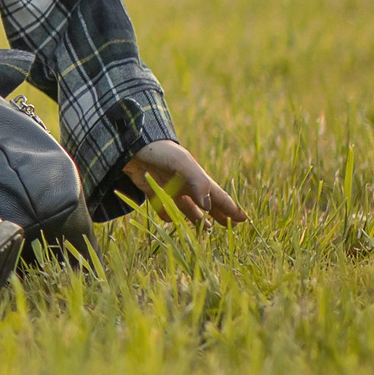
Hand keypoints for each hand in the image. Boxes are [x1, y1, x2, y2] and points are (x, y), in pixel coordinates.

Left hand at [121, 139, 247, 226]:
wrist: (130, 144)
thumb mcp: (182, 163)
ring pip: (187, 207)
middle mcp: (184, 183)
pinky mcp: (152, 191)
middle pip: (205, 203)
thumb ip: (198, 183)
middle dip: (218, 214)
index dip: (230, 207)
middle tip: (231, 226)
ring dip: (197, 218)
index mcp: (195, 176)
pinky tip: (172, 221)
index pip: (217, 195)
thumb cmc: (160, 151)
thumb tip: (208, 207)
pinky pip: (163, 206)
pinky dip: (168, 214)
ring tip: (207, 230)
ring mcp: (169, 187)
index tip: (244, 219)